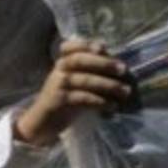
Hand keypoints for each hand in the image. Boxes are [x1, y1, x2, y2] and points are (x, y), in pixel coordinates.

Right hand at [14, 40, 131, 146]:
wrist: (42, 122)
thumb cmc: (66, 99)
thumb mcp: (76, 81)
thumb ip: (91, 71)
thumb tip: (118, 64)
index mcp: (63, 62)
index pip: (69, 47)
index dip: (85, 44)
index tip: (103, 47)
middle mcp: (58, 70)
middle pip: (79, 60)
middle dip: (104, 63)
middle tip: (123, 69)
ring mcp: (57, 85)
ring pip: (84, 80)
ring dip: (108, 85)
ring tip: (125, 91)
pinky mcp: (58, 101)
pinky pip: (82, 98)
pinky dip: (99, 101)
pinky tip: (112, 105)